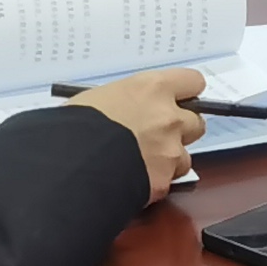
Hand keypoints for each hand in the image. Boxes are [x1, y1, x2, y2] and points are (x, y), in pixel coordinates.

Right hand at [63, 67, 211, 199]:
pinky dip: (155, 183)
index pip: (193, 82)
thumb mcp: (99, 99)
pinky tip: (133, 181)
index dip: (185, 93)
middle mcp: (169, 117)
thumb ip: (126, 102)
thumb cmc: (75, 127)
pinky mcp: (164, 181)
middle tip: (158, 136)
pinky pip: (167, 182)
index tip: (177, 100)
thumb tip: (127, 109)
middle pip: (196, 122)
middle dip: (181, 130)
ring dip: (169, 160)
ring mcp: (170, 151)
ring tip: (141, 164)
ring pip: (185, 157)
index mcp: (153, 89)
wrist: (70, 167)